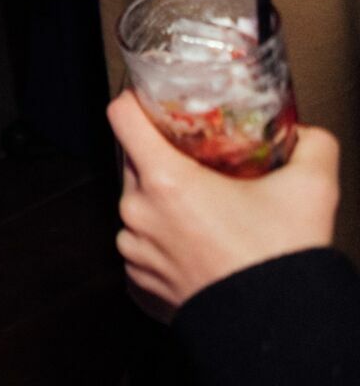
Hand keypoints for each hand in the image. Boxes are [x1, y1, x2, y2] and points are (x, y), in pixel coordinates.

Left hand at [110, 92, 338, 313]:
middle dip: (161, 158)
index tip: (151, 103)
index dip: (134, 102)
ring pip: (137, 207)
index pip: (120, 116)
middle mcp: (137, 212)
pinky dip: (163, 244)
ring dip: (162, 204)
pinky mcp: (136, 282)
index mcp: (165, 181)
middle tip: (199, 164)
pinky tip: (197, 248)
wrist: (276, 330)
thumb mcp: (311, 188)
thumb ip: (311, 146)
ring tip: (205, 215)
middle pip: (132, 162)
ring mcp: (133, 250)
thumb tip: (306, 133)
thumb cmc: (284, 258)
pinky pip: (141, 248)